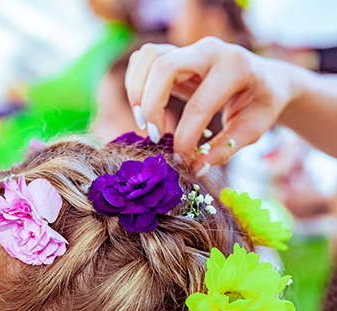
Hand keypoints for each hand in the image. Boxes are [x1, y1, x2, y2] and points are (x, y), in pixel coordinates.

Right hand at [125, 38, 295, 171]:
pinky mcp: (176, 53)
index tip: (180, 160)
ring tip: (143, 122)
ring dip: (136, 91)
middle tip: (154, 136)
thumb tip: (194, 170)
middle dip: (150, 106)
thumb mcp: (251, 130)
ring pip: (148, 57)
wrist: (267, 78)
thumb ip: (223, 150)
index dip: (185, 137)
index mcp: (235, 68)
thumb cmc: (261, 104)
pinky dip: (135, 83)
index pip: (199, 105)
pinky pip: (143, 60)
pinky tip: (143, 107)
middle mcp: (210, 50)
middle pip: (163, 67)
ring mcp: (190, 48)